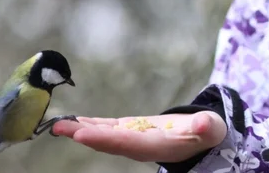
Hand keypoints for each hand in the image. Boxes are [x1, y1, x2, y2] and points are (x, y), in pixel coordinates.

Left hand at [51, 111, 226, 162]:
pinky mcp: (131, 131)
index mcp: (156, 146)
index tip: (82, 134)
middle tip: (59, 128)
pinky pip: (108, 129)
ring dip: (81, 130)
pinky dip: (91, 124)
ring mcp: (133, 139)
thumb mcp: (210, 129)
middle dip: (84, 135)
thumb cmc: (208, 133)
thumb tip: (204, 125)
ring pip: (104, 135)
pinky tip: (76, 121)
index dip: (103, 139)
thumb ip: (206, 127)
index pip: (126, 143)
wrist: (202, 139)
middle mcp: (139, 146)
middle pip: (108, 141)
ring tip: (58, 124)